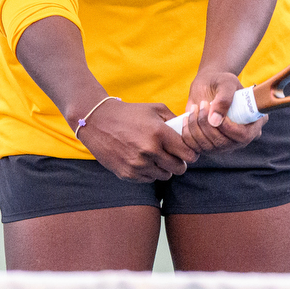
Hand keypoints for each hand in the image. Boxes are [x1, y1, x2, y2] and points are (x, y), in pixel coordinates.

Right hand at [77, 98, 198, 181]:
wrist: (98, 121)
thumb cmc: (130, 113)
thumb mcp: (155, 109)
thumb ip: (175, 120)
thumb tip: (190, 133)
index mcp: (159, 133)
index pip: (187, 154)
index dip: (191, 154)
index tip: (188, 152)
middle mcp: (150, 151)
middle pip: (178, 168)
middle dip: (179, 163)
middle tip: (175, 157)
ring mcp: (138, 164)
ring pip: (164, 176)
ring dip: (164, 168)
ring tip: (158, 157)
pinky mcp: (127, 174)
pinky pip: (148, 179)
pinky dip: (149, 172)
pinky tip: (144, 161)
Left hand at [178, 71, 265, 153]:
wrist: (209, 85)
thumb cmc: (222, 82)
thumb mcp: (226, 83)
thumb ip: (224, 99)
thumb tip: (214, 121)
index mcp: (252, 123)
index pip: (244, 136)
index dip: (229, 128)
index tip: (215, 113)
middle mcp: (239, 139)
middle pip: (223, 143)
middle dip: (207, 124)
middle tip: (202, 104)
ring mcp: (223, 145)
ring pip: (208, 147)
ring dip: (196, 126)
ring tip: (195, 107)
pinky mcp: (208, 146)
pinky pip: (196, 148)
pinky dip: (188, 134)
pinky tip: (187, 118)